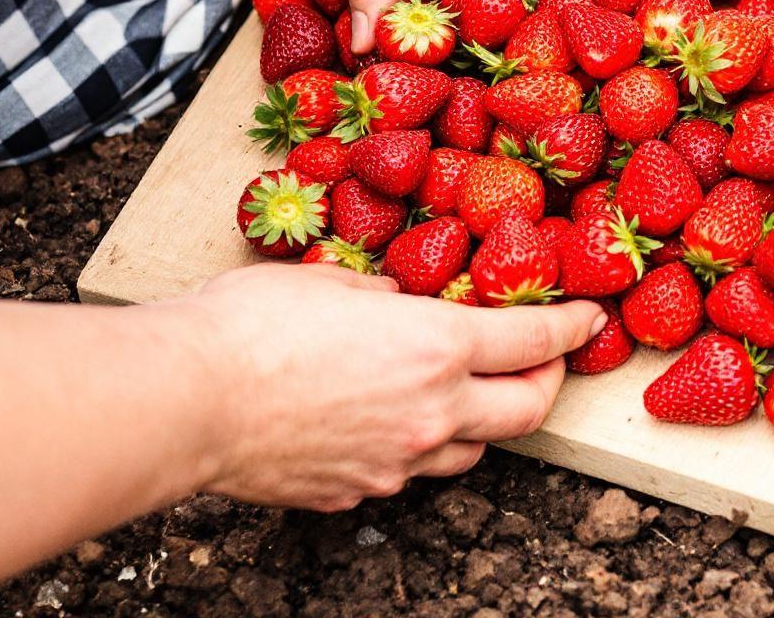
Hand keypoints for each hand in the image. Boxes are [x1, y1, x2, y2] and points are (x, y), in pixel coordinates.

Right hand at [188, 263, 604, 511]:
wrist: (184, 401)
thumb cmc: (249, 328)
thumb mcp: (332, 281)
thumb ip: (385, 296)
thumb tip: (397, 304)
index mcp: (436, 347)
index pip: (534, 339)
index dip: (571, 326)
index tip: (588, 319)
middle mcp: (432, 411)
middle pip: (527, 411)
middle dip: (547, 385)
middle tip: (543, 363)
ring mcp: (398, 462)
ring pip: (473, 450)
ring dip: (483, 420)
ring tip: (466, 393)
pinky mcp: (358, 493)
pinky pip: (408, 473)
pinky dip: (417, 448)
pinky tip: (390, 423)